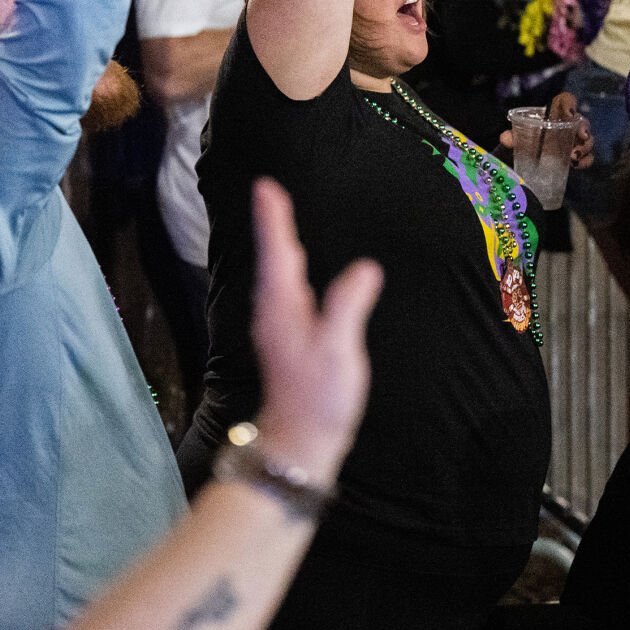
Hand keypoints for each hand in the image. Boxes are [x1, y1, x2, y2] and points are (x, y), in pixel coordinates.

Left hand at [248, 180, 381, 478]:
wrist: (299, 443)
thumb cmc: (319, 398)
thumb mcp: (339, 349)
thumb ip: (348, 305)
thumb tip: (364, 267)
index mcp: (283, 306)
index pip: (277, 252)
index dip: (273, 218)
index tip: (265, 186)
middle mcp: (273, 312)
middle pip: (273, 258)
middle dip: (273, 224)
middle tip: (271, 192)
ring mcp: (277, 327)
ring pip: (276, 274)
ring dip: (279, 245)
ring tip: (282, 220)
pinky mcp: (286, 340)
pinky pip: (285, 290)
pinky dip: (289, 268)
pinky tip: (299, 271)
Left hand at [496, 94, 595, 167]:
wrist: (524, 160)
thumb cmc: (524, 141)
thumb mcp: (516, 138)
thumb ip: (512, 136)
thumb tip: (505, 138)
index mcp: (554, 113)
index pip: (566, 101)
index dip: (570, 104)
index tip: (569, 114)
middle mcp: (567, 125)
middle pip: (582, 122)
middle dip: (584, 129)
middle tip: (581, 137)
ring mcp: (574, 142)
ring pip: (587, 140)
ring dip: (584, 147)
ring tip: (573, 156)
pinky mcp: (577, 157)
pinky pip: (587, 157)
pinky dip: (585, 161)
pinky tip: (576, 165)